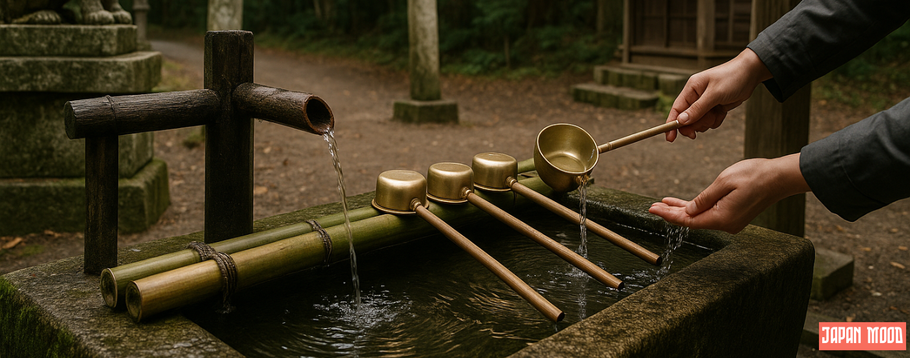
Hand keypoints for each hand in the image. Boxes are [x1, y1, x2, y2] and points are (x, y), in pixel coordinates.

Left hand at [648, 154, 809, 233]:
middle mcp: (726, 224)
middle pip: (692, 220)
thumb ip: (703, 198)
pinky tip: (685, 203)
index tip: (652, 209)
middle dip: (671, 213)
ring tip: (663, 203)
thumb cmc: (754, 175)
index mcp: (722, 218)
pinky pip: (710, 213)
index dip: (668, 215)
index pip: (688, 220)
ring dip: (682, 209)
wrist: (780, 177)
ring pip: (700, 216)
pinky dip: (696, 207)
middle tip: (652, 207)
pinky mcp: (735, 215)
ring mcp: (731, 221)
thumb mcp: (723, 182)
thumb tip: (688, 210)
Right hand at [665, 48, 772, 141]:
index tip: (670, 139)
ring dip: (708, 122)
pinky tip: (722, 111)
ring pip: (699, 122)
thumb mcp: (714, 94)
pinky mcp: (714, 108)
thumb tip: (681, 121)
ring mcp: (705, 103)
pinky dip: (716, 120)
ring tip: (718, 111)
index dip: (671, 124)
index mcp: (691, 89)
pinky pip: (710, 121)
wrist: (751, 73)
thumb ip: (697, 109)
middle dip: (697, 123)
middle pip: (687, 119)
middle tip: (707, 122)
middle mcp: (696, 96)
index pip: (677, 109)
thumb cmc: (732, 78)